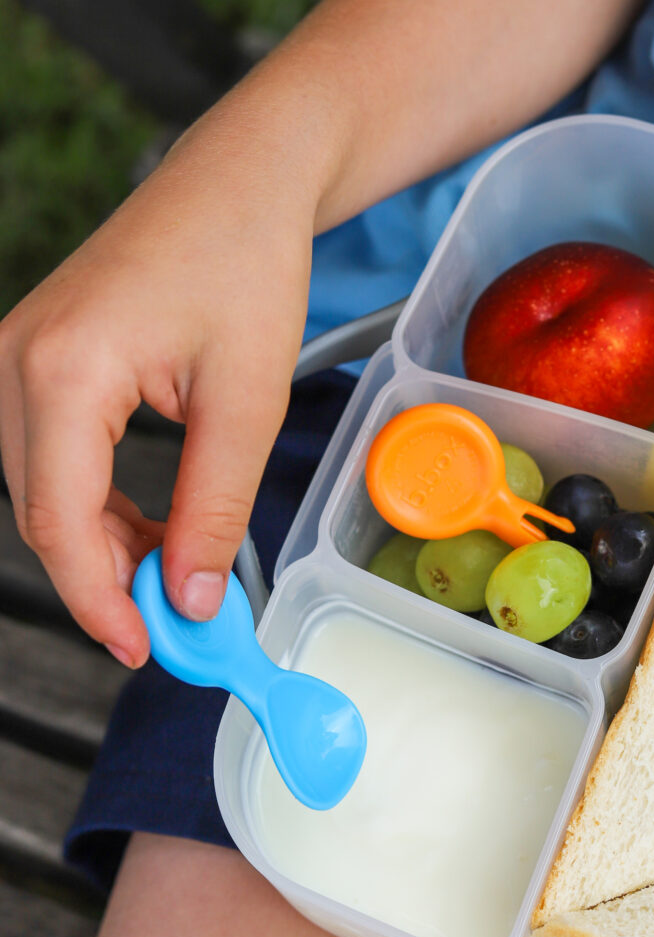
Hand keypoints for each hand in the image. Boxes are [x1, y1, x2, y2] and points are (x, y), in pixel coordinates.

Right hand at [0, 143, 311, 667]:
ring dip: (104, 545)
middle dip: (105, 580)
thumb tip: (193, 599)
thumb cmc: (247, 272)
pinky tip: (153, 529)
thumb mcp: (247, 405)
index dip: (102, 601)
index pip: (60, 524)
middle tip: (173, 625)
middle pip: (42, 513)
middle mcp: (15, 363)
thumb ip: (214, 509)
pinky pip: (56, 458)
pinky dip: (101, 505)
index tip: (149, 649)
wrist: (238, 188)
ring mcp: (19, 356)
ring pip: (45, 492)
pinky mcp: (42, 359)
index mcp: (59, 371)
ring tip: (175, 578)